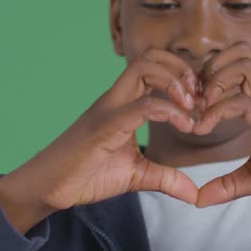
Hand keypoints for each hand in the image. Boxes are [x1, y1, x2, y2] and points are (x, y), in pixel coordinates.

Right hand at [0, 47, 204, 225]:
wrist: (49, 188)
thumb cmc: (87, 176)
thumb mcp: (137, 176)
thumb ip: (166, 179)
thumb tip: (195, 194)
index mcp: (123, 103)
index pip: (154, 67)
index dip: (183, 78)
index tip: (202, 105)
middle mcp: (115, 98)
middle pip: (150, 56)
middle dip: (182, 70)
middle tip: (199, 100)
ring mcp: (109, 108)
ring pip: (143, 67)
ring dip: (175, 81)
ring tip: (191, 108)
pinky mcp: (105, 126)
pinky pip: (141, 105)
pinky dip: (169, 110)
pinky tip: (184, 126)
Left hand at [189, 42, 250, 208]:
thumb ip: (227, 185)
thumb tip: (199, 200)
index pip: (232, 66)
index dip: (205, 79)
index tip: (190, 109)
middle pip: (238, 51)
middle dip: (208, 70)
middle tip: (194, 102)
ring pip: (242, 62)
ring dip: (214, 82)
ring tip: (201, 111)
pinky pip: (244, 102)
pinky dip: (218, 111)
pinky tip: (205, 128)